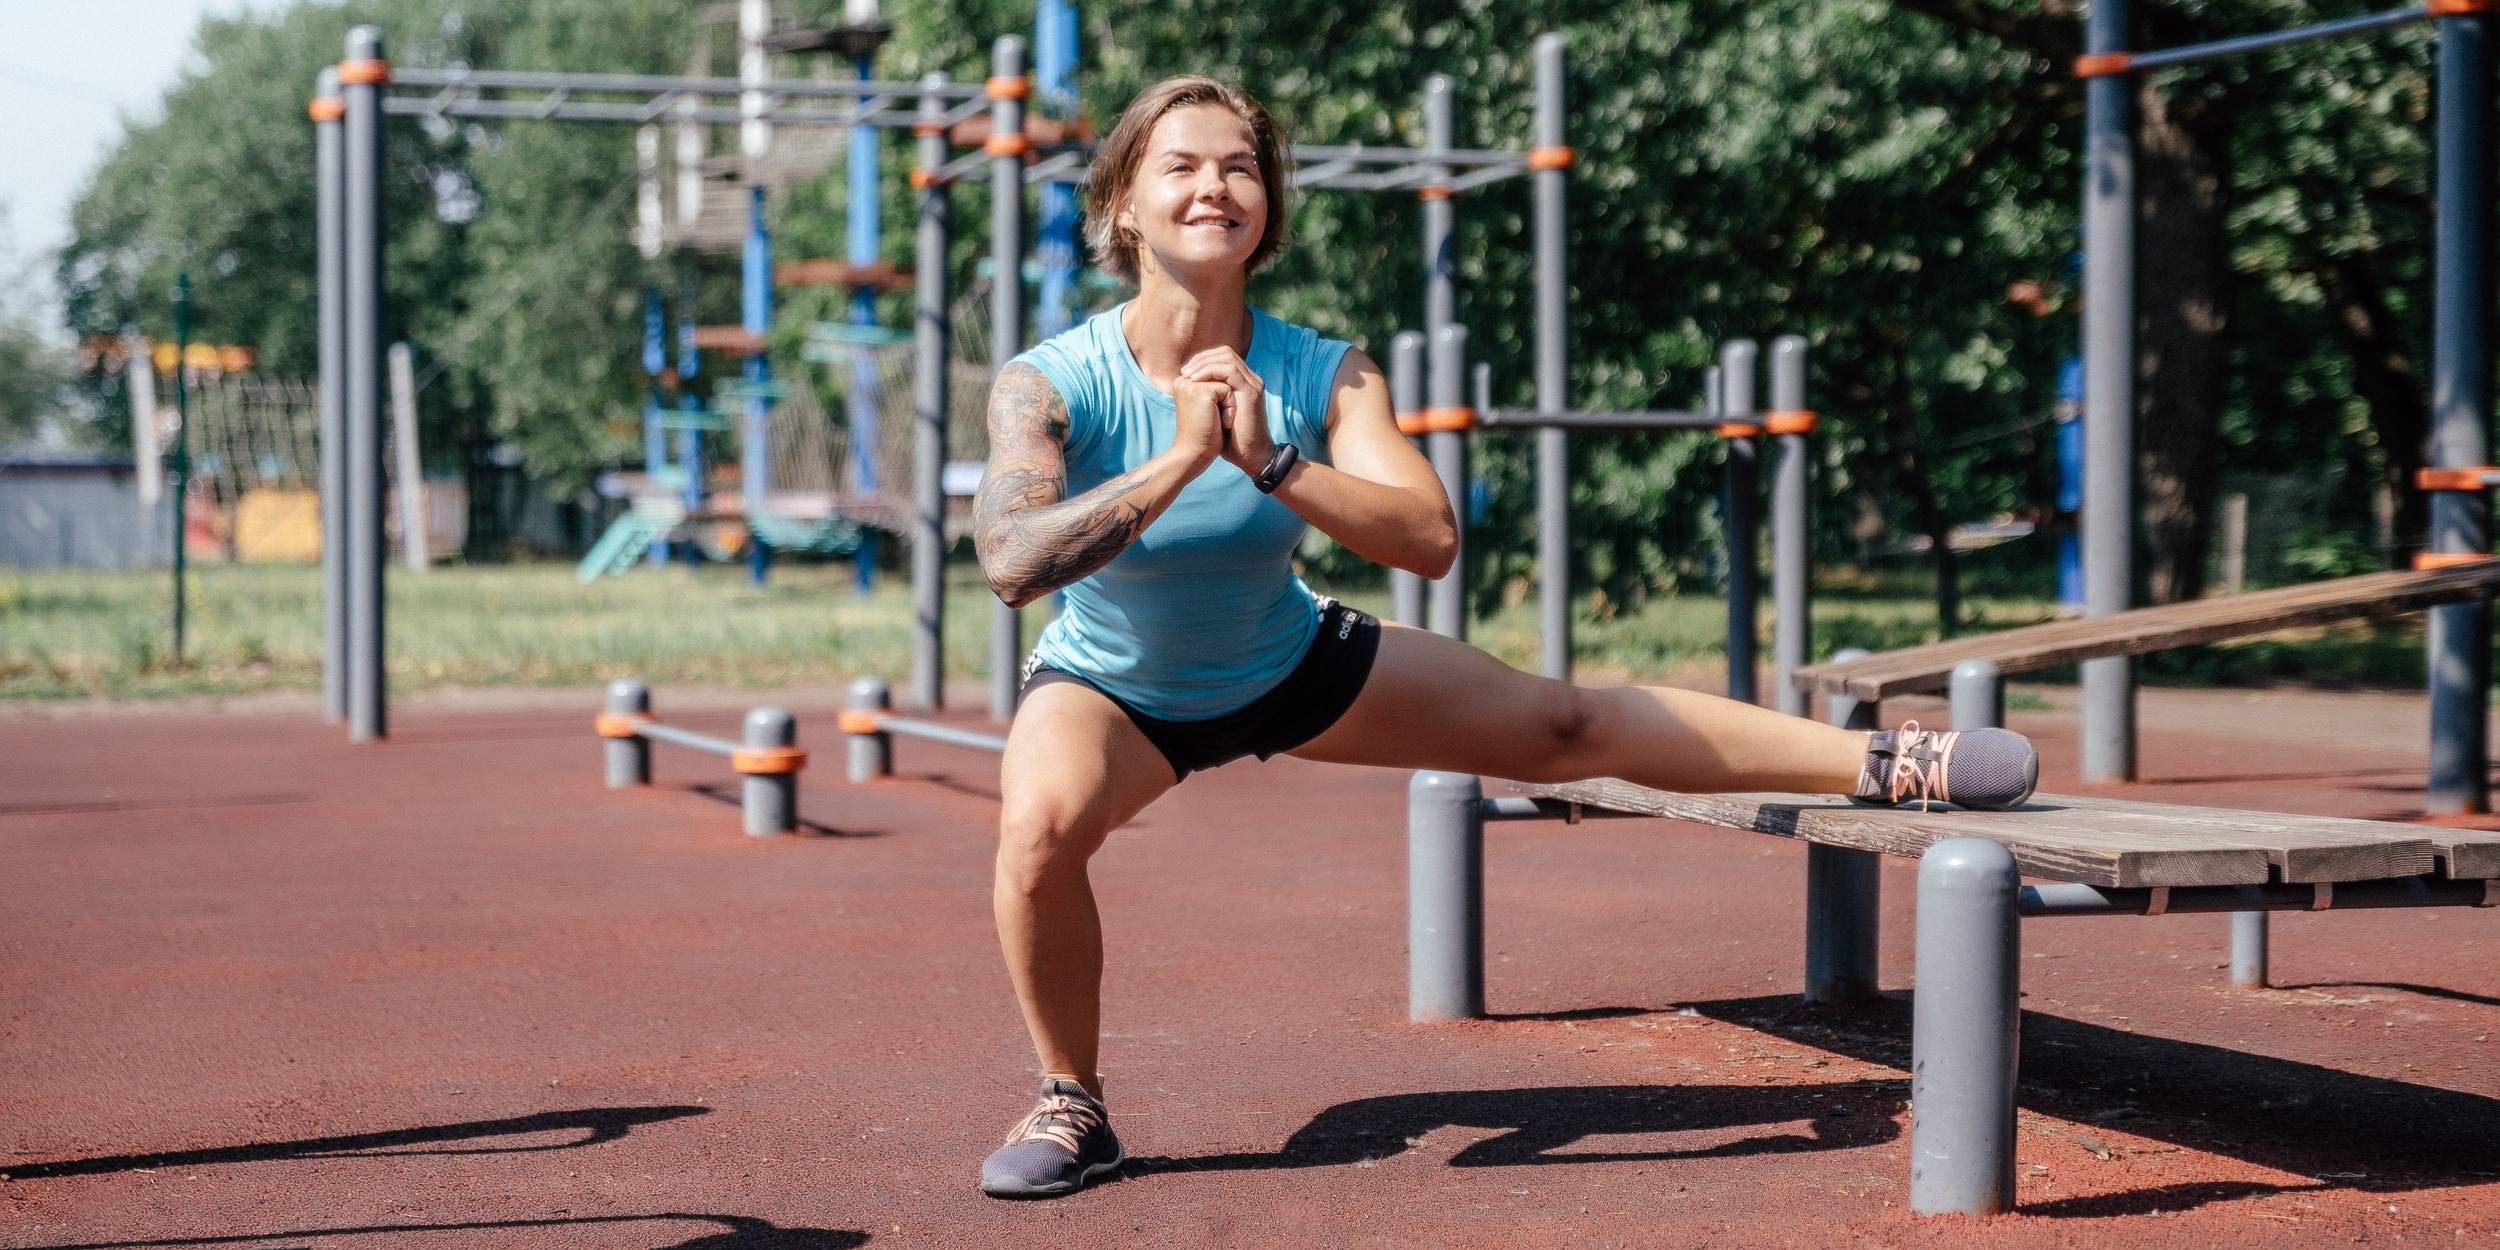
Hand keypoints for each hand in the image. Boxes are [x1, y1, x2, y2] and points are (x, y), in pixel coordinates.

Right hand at [1170, 377, 1230, 475]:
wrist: (1195, 454)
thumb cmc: (1203, 435)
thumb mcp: (1208, 406)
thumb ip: (1212, 388)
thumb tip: (1229, 375)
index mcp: (1183, 382)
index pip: (1215, 375)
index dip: (1223, 396)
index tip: (1213, 416)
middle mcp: (1183, 379)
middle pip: (1221, 377)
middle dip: (1226, 398)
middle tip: (1217, 420)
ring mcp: (1190, 383)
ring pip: (1225, 383)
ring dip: (1228, 403)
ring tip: (1218, 421)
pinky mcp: (1200, 390)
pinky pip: (1227, 390)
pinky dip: (1230, 408)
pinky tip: (1220, 423)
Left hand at [1180, 347, 1272, 475]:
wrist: (1248, 456)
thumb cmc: (1230, 440)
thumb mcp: (1215, 414)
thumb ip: (1208, 397)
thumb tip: (1187, 386)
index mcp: (1242, 383)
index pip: (1222, 357)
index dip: (1202, 360)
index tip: (1185, 372)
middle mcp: (1249, 379)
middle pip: (1225, 352)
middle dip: (1202, 358)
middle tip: (1185, 370)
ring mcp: (1252, 384)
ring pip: (1227, 357)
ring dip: (1204, 363)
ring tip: (1188, 375)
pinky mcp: (1251, 391)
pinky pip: (1230, 370)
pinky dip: (1211, 371)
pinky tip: (1197, 380)